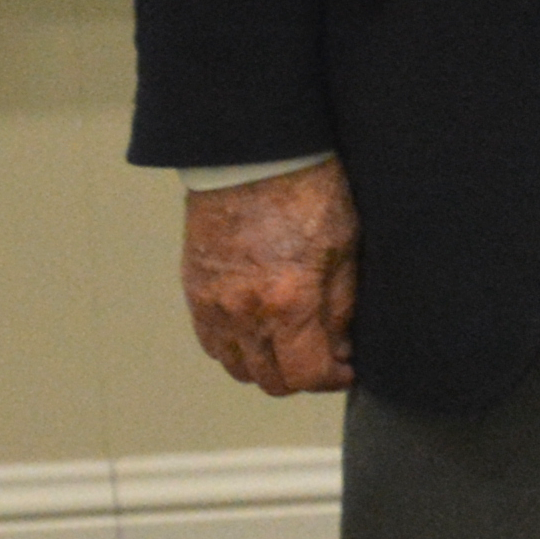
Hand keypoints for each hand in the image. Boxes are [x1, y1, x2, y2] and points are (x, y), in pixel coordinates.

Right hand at [181, 157, 360, 395]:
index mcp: (288, 303)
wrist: (253, 157)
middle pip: (270, 381)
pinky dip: (236, 348)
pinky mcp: (193, 291)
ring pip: (237, 367)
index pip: (305, 376)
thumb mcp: (345, 250)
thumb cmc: (308, 193)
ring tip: (293, 343)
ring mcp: (212, 304)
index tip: (346, 369)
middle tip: (324, 357)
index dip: (331, 380)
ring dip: (267, 366)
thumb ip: (341, 308)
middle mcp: (243, 313)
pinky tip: (260, 329)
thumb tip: (341, 349)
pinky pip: (212, 342)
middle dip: (302, 377)